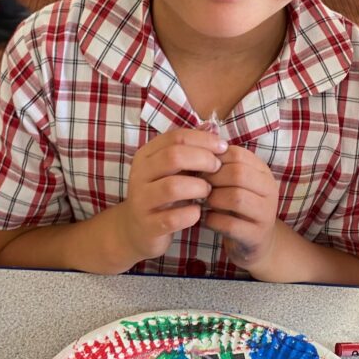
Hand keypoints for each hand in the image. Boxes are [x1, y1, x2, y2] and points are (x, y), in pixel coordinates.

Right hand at [116, 128, 227, 262]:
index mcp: (146, 155)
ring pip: (172, 186)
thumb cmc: (162, 195)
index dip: (203, 139)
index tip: (223, 147)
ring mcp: (141, 200)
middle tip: (217, 168)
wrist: (135, 230)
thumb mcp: (172, 170)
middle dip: (203, 159)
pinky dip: (191, 214)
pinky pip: (173, 218)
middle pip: (173, 156)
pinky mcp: (148, 225)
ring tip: (208, 191)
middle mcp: (140, 175)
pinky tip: (198, 212)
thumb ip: (189, 150)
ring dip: (198, 187)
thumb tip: (212, 128)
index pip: (176, 137)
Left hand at [202, 145, 280, 271]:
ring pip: (236, 198)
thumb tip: (192, 151)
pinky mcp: (257, 236)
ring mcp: (266, 213)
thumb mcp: (233, 183)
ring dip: (212, 199)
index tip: (199, 168)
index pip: (237, 154)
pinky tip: (206, 219)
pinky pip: (230, 224)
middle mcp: (269, 190)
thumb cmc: (237, 207)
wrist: (254, 243)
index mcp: (262, 172)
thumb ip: (220, 167)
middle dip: (212, 179)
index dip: (213, 159)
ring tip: (203, 202)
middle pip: (238, 174)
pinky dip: (213, 220)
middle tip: (197, 186)